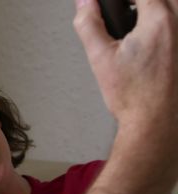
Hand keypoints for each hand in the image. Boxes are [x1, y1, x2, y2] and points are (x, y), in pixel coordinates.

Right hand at [74, 0, 177, 139]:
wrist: (155, 123)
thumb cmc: (134, 97)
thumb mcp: (100, 58)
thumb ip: (89, 24)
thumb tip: (84, 4)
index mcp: (159, 20)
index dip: (121, 0)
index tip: (112, 6)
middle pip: (162, 0)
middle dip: (141, 4)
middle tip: (124, 12)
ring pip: (173, 9)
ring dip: (156, 12)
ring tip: (137, 24)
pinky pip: (177, 28)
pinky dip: (166, 27)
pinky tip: (152, 44)